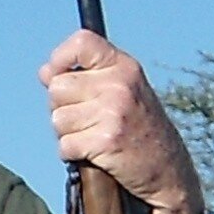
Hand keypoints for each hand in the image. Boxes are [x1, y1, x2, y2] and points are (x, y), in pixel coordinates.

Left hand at [39, 29, 208, 213]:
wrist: (169, 171)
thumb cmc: (139, 130)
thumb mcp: (123, 92)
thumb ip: (86, 78)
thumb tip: (45, 72)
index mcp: (124, 67)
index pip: (82, 42)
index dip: (60, 58)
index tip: (58, 75)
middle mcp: (119, 84)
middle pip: (57, 88)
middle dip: (62, 107)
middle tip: (87, 120)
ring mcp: (113, 112)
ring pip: (57, 119)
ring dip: (68, 134)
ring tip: (93, 137)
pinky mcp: (106, 141)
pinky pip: (65, 145)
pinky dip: (72, 154)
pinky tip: (94, 154)